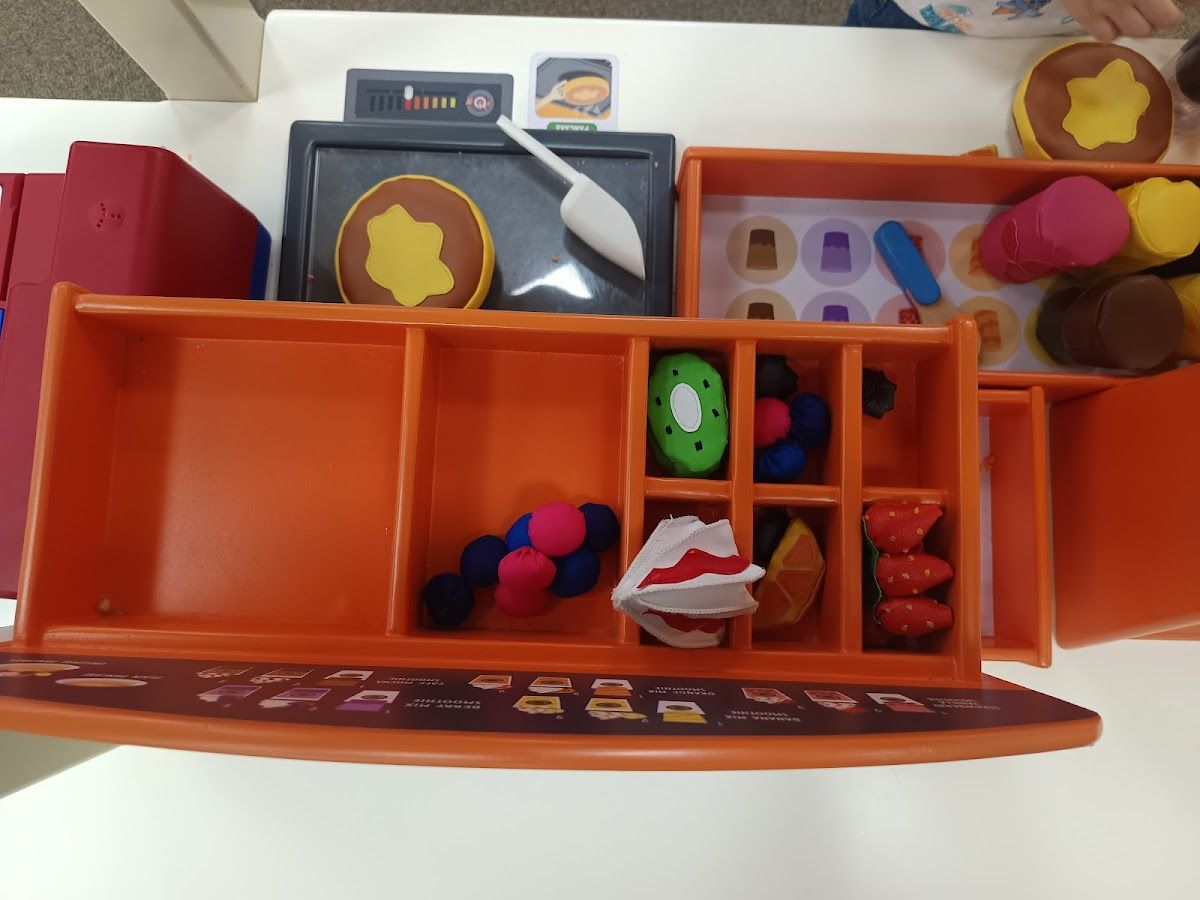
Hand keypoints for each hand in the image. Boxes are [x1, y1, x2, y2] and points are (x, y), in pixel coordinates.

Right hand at [1063, 0, 1184, 38]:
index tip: (1188, 3)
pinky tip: (1114, 18)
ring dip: (1142, 24)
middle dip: (1167, 14)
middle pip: (1165, 20)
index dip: (1189, 2)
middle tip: (1162, 8)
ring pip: (1138, 32)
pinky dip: (1114, 30)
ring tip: (1136, 12)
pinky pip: (1107, 36)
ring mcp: (1107, 7)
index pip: (1183, 1)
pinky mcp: (1084, 15)